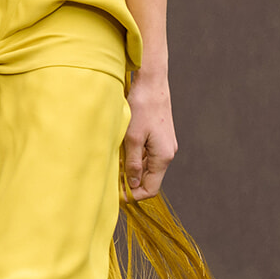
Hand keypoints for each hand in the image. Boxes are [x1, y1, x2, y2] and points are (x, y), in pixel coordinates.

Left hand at [123, 67, 176, 199]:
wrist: (152, 83)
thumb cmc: (142, 107)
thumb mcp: (132, 138)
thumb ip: (133, 163)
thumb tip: (132, 184)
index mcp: (163, 157)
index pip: (151, 189)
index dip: (134, 195)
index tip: (117, 194)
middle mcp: (167, 154)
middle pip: (150, 179)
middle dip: (131, 183)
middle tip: (112, 180)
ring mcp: (165, 145)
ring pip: (148, 167)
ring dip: (132, 170)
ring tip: (115, 165)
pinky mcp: (160, 138)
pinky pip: (148, 155)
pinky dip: (136, 158)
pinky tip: (123, 152)